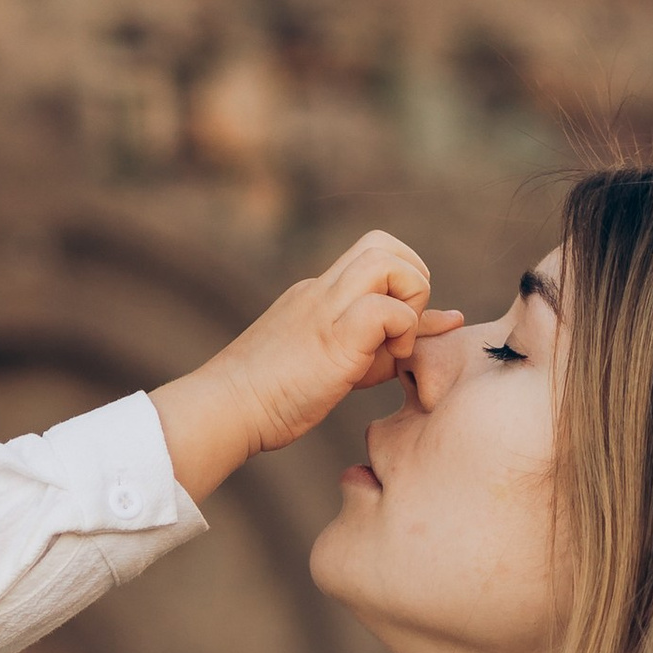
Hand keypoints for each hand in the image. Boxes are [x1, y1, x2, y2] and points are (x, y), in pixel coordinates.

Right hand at [149, 232, 462, 504]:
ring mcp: (324, 309)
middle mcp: (320, 290)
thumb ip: (378, 346)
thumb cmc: (271, 399)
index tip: (398, 331)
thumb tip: (430, 334)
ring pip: (386, 260)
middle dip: (412, 278)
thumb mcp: (336, 363)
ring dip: (409, 298)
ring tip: (396, 344)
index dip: (401, 285)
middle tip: (403, 328)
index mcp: (317, 294)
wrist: (222, 410)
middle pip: (382, 242)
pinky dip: (402, 330)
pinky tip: (387, 364)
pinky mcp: (333, 337)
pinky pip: (386, 309)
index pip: (374, 258)